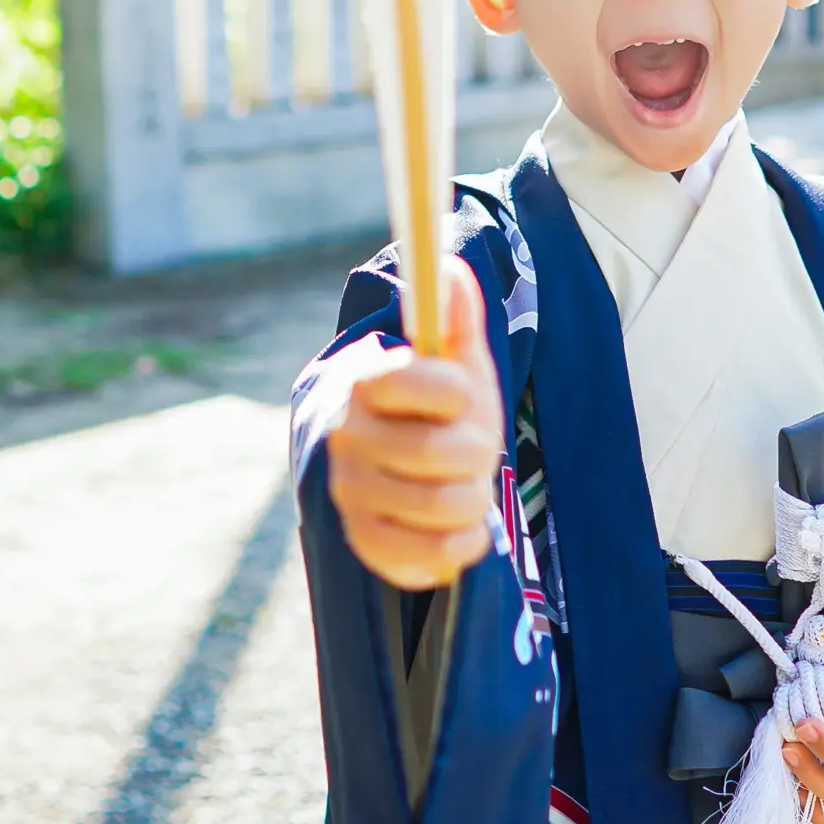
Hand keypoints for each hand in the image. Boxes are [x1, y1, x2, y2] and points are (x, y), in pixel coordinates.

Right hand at [324, 258, 503, 591]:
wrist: (401, 467)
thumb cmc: (437, 407)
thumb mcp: (455, 361)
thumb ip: (454, 318)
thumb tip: (450, 266)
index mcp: (364, 382)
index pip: (424, 383)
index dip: (457, 392)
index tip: (455, 394)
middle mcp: (347, 437)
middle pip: (444, 455)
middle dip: (477, 452)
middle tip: (469, 449)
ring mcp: (350, 492)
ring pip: (444, 508)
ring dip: (472, 498)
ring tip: (462, 485)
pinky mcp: (363, 541)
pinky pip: (431, 557)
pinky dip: (460, 544)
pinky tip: (453, 526)